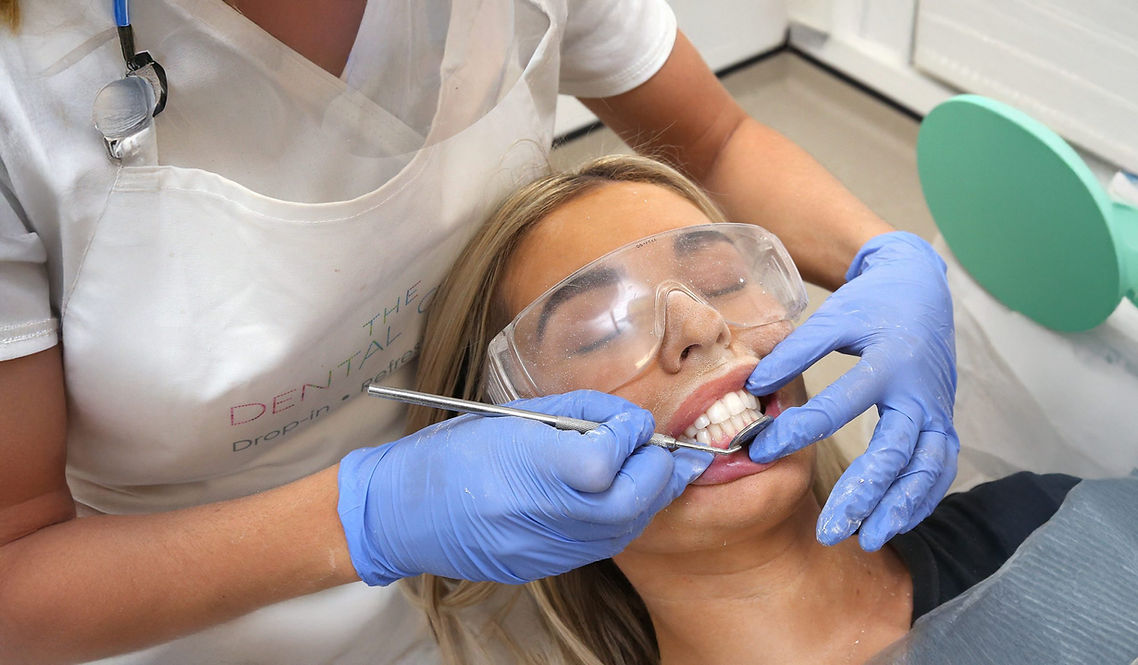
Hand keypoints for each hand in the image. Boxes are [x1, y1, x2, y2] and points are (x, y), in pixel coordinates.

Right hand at [337, 390, 711, 584]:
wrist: (402, 513)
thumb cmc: (451, 454)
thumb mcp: (512, 417)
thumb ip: (577, 416)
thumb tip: (626, 422)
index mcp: (525, 465)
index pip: (607, 456)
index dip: (630, 433)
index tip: (633, 421)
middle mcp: (538, 513)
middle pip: (628, 501)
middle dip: (659, 471)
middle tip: (670, 450)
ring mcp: (542, 548)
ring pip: (623, 530)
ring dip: (651, 498)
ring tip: (661, 471)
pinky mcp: (543, 567)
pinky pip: (602, 547)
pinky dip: (625, 520)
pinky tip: (626, 498)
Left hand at [746, 232, 957, 550]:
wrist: (922, 287)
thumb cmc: (872, 304)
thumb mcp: (833, 317)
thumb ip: (795, 351)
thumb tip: (755, 385)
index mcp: (888, 362)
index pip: (839, 405)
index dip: (797, 430)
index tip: (759, 450)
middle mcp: (918, 392)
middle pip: (893, 452)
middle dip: (862, 496)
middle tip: (828, 531)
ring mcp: (937, 410)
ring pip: (924, 469)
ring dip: (897, 508)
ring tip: (866, 538)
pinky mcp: (945, 421)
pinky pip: (940, 468)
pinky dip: (921, 499)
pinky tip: (894, 523)